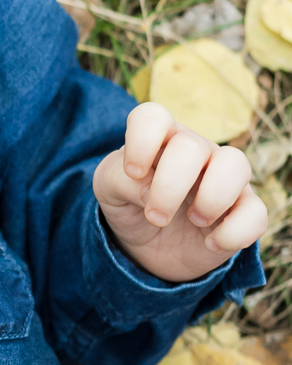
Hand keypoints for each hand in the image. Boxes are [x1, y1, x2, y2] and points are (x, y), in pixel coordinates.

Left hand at [93, 103, 266, 283]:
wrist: (150, 248)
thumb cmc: (130, 204)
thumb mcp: (108, 191)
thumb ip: (119, 181)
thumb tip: (148, 190)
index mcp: (159, 138)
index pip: (153, 116)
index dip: (141, 142)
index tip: (133, 173)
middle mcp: (195, 150)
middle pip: (191, 147)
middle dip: (169, 187)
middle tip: (155, 216)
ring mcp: (223, 178)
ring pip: (237, 164)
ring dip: (211, 198)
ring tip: (194, 220)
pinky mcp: (243, 210)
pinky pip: (256, 212)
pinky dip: (234, 232)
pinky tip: (210, 244)